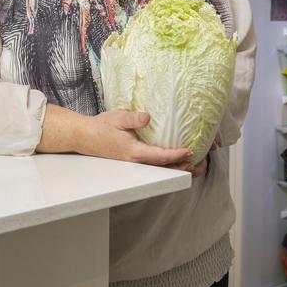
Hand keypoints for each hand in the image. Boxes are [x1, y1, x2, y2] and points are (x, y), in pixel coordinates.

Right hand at [75, 110, 192, 168]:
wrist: (85, 137)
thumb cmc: (101, 127)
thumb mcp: (117, 118)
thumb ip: (133, 118)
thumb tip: (148, 117)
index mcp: (134, 152)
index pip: (160, 156)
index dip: (176, 155)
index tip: (190, 151)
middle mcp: (136, 161)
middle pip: (164, 168)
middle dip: (183, 167)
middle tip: (201, 163)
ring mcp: (135, 164)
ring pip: (161, 170)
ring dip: (178, 168)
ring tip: (195, 164)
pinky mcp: (134, 161)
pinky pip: (155, 166)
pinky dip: (169, 165)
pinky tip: (176, 160)